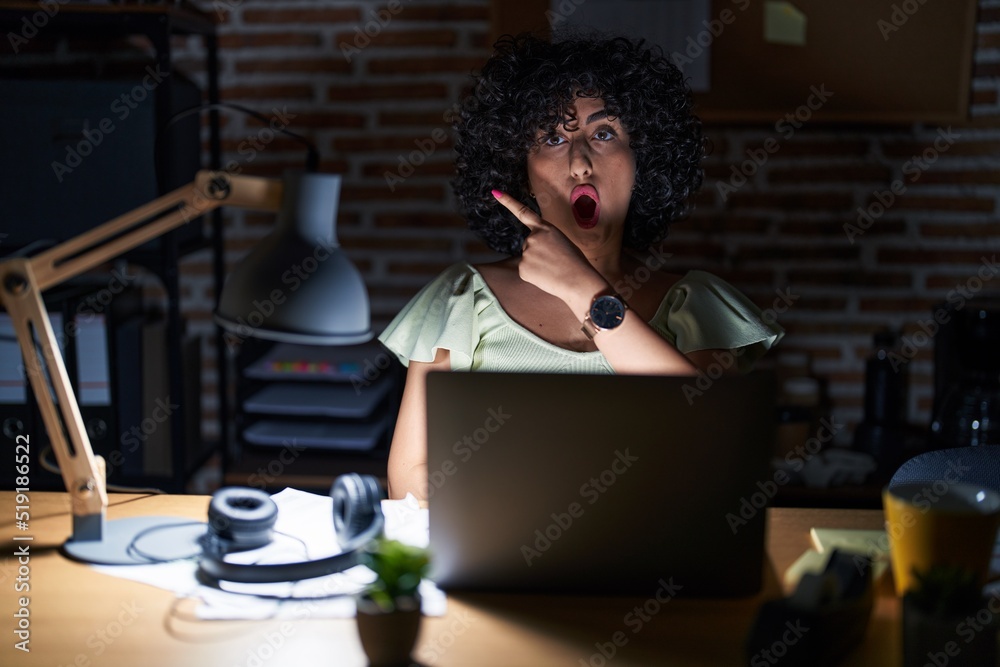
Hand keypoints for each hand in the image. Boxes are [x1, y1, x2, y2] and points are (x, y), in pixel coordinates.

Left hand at [491, 189, 605, 311]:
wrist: (578, 280)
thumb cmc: (575, 263)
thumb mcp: (562, 242)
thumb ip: (545, 241)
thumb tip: (533, 253)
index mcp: (546, 228)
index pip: (524, 212)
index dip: (508, 202)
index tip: (495, 193)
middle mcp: (533, 237)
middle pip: (529, 244)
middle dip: (539, 253)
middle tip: (555, 262)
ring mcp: (526, 252)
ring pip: (528, 258)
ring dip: (538, 265)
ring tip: (553, 269)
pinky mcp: (522, 268)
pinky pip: (526, 270)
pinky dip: (534, 275)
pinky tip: (546, 276)